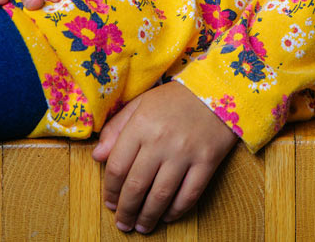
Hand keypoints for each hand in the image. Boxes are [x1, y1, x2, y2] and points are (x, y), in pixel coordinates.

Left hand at [92, 81, 238, 233]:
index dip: (110, 190)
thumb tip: (97, 156)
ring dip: (148, 216)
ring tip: (141, 226)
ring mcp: (185, 152)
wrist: (217, 89)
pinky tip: (167, 216)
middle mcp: (161, 140)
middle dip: (126, 210)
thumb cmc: (174, 98)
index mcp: (142, 124)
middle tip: (123, 223)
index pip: (118, 166)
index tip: (110, 202)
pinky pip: (189, 195)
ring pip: (161, 195)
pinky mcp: (207, 161)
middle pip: (137, 186)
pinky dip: (176, 211)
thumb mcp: (141, 103)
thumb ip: (116, 128)